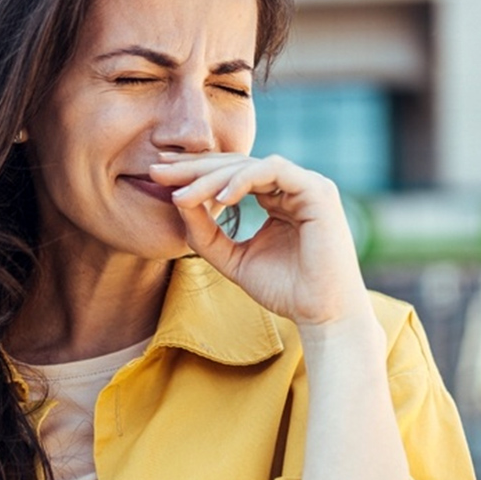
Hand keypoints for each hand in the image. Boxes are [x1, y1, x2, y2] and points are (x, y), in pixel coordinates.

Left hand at [149, 153, 369, 326]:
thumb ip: (207, 234)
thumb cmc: (285, 291)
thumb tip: (178, 202)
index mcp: (277, 198)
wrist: (322, 314)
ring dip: (212, 177)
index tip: (159, 177)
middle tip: (158, 171)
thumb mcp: (233, 259)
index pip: (230, 175)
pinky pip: (273, 171)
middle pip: (236, 164)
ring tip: (182, 194)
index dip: (194, 173)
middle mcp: (292, 186)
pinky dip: (244, 180)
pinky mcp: (317, 190)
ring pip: (249, 165)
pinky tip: (220, 199)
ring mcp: (307, 185)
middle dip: (194, 167)